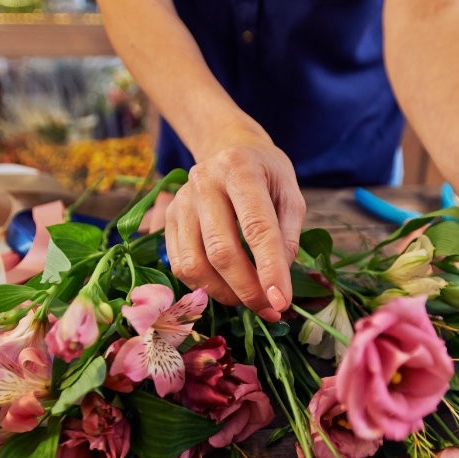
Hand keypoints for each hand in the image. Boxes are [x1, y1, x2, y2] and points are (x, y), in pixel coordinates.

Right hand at [162, 142, 306, 320]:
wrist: (228, 149)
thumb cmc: (266, 175)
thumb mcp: (290, 194)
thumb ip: (289, 235)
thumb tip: (276, 282)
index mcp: (240, 169)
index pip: (256, 227)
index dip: (269, 269)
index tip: (281, 301)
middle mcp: (203, 182)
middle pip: (221, 251)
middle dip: (248, 289)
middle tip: (270, 308)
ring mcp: (181, 201)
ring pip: (195, 265)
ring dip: (225, 294)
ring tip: (249, 299)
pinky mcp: (168, 218)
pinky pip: (181, 266)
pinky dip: (204, 287)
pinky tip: (226, 287)